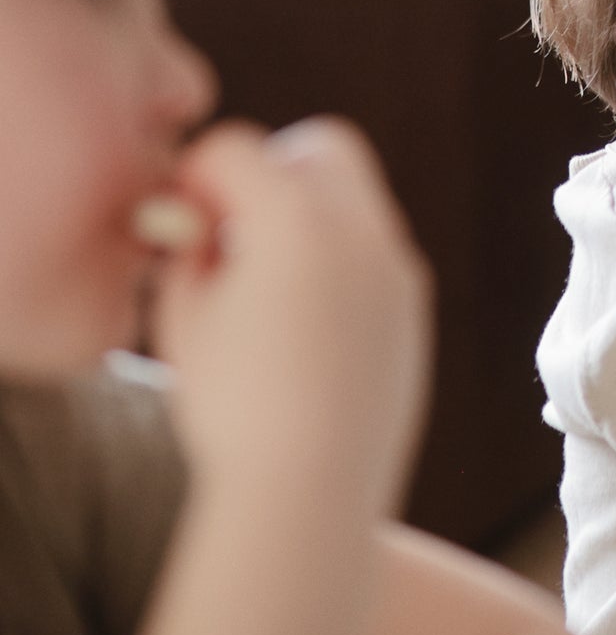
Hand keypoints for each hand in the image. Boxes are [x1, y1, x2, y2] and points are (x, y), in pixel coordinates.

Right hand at [152, 120, 432, 523]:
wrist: (311, 487)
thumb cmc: (230, 406)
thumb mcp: (183, 316)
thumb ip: (189, 246)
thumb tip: (199, 218)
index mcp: (296, 221)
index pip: (240, 147)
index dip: (197, 174)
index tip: (182, 221)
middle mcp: (362, 232)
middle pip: (322, 149)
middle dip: (273, 171)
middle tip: (233, 231)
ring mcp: (398, 270)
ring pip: (356, 201)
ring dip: (309, 216)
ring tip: (264, 281)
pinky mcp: (415, 310)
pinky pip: (376, 253)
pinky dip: (340, 260)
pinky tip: (302, 320)